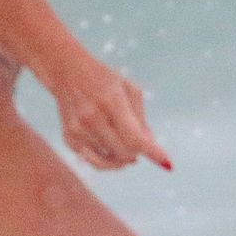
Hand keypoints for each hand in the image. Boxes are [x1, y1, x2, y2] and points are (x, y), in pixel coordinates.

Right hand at [50, 48, 171, 172]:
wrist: (67, 71)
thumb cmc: (103, 79)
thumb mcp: (128, 90)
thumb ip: (141, 120)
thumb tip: (149, 147)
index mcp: (111, 101)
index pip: (134, 137)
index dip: (152, 152)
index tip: (167, 164)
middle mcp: (92, 118)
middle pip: (124, 153)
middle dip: (137, 152)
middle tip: (139, 143)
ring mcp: (78, 130)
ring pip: (109, 161)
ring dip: (122, 157)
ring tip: (125, 145)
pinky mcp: (69, 138)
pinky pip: (93, 161)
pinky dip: (106, 159)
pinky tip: (110, 147)